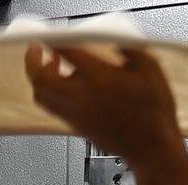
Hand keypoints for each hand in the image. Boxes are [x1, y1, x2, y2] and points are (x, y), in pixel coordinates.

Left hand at [24, 42, 180, 162]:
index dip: (55, 40)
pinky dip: (49, 93)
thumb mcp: (150, 69)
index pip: (66, 53)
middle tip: (37, 49)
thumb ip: (128, 49)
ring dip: (38, 78)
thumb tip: (112, 38)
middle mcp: (82, 97)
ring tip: (49, 66)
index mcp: (100, 78)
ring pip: (41, 95)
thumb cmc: (154, 111)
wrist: (151, 147)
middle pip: (40, 78)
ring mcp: (76, 114)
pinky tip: (64, 85)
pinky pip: (52, 108)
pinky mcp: (76, 126)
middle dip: (33, 60)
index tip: (53, 35)